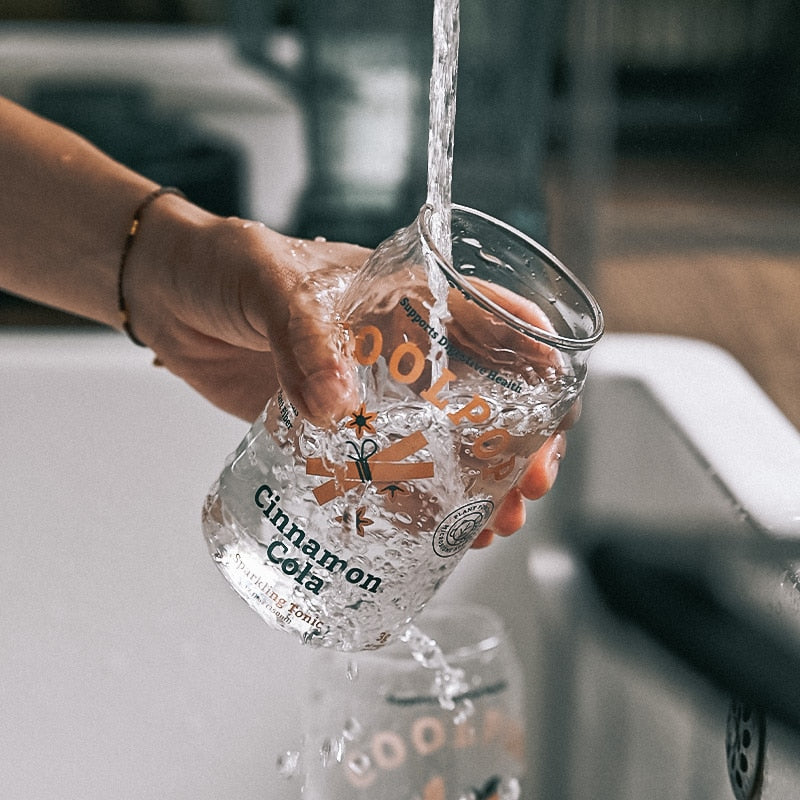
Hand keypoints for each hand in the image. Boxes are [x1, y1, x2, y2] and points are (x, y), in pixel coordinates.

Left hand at [124, 194, 573, 545]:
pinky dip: (415, 500)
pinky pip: (387, 467)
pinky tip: (433, 529)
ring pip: (445, 440)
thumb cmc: (225, 267)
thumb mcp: (269, 284)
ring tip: (496, 521)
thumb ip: (302, 338)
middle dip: (520, 440)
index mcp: (404, 297)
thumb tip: (336, 408)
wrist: (172, 298)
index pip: (490, 320)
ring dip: (478, 481)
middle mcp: (400, 348)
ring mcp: (371, 392)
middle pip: (485, 394)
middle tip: (531, 482)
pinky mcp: (336, 429)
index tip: (559, 401)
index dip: (535, 357)